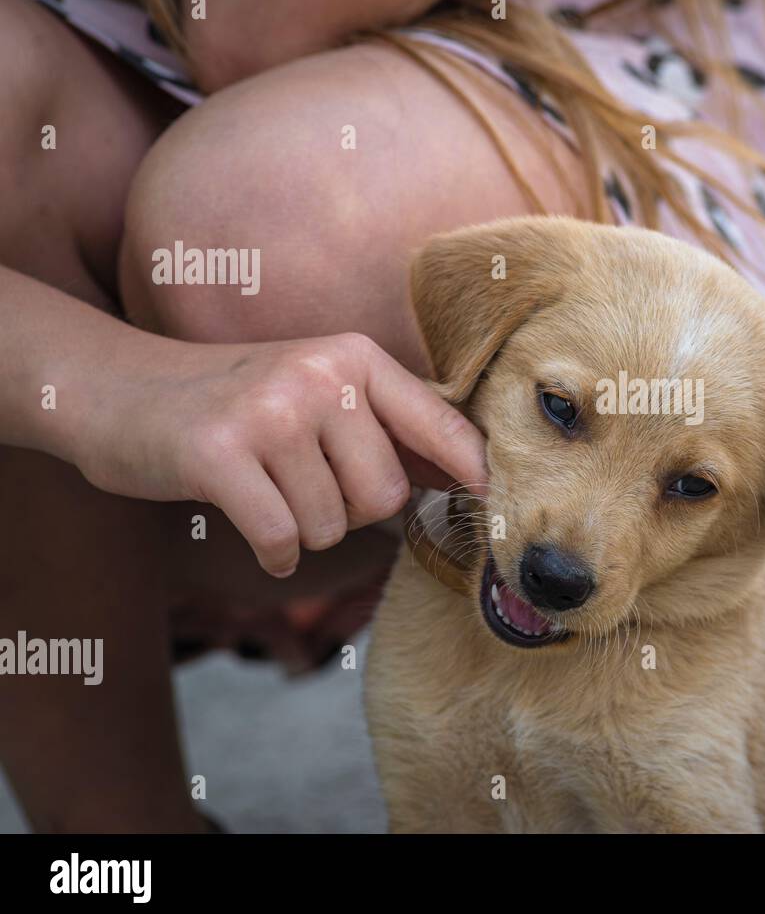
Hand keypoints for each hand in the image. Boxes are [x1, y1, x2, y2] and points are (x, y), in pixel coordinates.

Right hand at [74, 331, 484, 576]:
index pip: (442, 426)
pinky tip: (253, 530)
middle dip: (352, 513)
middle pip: (386, 494)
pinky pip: (281, 540)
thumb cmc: (239, 404)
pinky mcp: (219, 454)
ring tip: (267, 492)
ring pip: (332, 525)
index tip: (495, 507)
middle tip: (304, 488)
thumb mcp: (319, 395)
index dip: (475, 473)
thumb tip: (472, 478)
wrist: (119, 389)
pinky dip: (273, 554)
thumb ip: (391, 431)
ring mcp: (269, 412)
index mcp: (355, 359)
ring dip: (303, 531)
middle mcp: (319, 376)